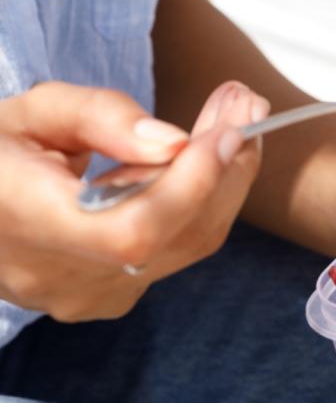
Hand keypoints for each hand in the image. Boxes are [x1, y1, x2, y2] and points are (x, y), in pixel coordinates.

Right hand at [0, 81, 266, 321]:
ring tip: (231, 121)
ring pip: (187, 244)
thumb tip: (175, 144)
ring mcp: (85, 296)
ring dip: (223, 180)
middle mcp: (55, 276)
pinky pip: (176, 251)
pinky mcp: (107, 299)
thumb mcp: (34, 111)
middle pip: (175, 236)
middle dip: (225, 165)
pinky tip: (200, 161)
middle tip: (246, 103)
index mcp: (20, 220)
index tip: (229, 128)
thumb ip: (101, 118)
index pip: (132, 231)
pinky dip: (201, 203)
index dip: (193, 184)